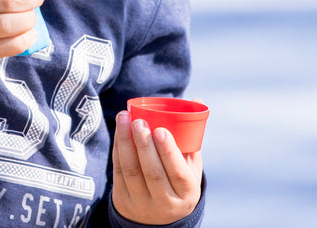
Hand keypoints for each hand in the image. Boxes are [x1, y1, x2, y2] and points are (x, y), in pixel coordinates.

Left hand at [111, 110, 202, 224]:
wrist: (157, 216)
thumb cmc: (177, 179)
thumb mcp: (190, 166)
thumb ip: (191, 136)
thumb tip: (197, 100)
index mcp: (186, 194)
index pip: (177, 173)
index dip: (168, 152)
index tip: (160, 130)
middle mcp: (165, 204)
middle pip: (152, 172)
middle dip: (143, 144)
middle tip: (138, 121)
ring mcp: (141, 204)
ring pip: (131, 171)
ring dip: (126, 142)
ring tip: (124, 118)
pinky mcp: (123, 201)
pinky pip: (118, 172)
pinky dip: (118, 149)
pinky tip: (119, 131)